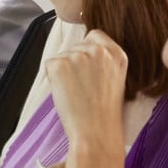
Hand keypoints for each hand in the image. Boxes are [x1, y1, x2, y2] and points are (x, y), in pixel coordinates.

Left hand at [46, 29, 129, 167]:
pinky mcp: (59, 64)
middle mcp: (99, 50)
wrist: (96, 131)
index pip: (95, 35)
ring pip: (62, 55)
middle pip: (77, 45)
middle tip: (83, 86)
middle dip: (75, 61)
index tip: (89, 68)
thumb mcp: (116, 78)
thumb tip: (84, 49)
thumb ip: (105, 60)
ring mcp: (78, 55)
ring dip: (64, 70)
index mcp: (117, 53)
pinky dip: (53, 77)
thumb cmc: (105, 111)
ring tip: (76, 92)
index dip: (88, 50)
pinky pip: (50, 64)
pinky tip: (66, 92)